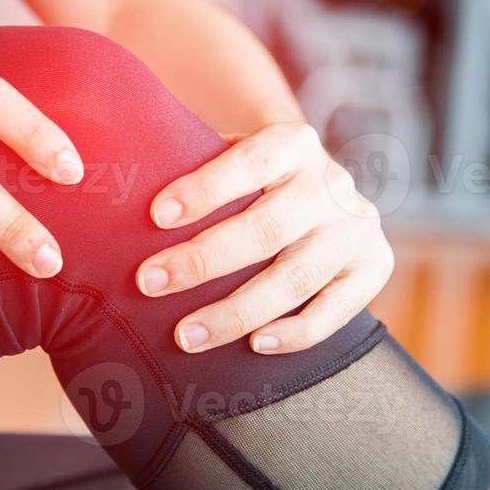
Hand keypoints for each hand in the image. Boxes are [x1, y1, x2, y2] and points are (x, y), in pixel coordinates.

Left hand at [134, 122, 394, 353]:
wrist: (326, 195)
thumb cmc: (253, 184)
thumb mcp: (232, 160)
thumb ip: (193, 164)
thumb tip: (114, 186)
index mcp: (293, 144)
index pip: (249, 162)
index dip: (204, 188)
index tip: (155, 216)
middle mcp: (331, 183)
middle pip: (268, 228)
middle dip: (203, 260)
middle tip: (148, 283)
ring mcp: (357, 226)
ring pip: (295, 277)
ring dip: (236, 311)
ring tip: (185, 335)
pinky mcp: (374, 266)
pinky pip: (336, 309)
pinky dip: (296, 331)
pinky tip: (254, 345)